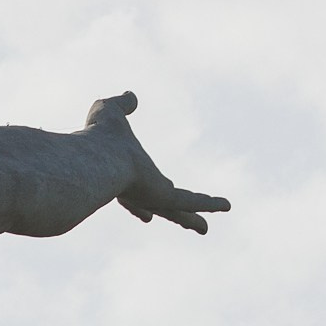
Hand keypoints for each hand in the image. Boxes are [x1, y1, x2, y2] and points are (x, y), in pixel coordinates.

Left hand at [87, 93, 230, 233]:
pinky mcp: (164, 198)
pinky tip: (226, 206)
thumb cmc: (99, 136)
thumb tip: (130, 96)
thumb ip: (122, 105)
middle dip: (167, 215)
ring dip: (190, 220)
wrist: (99, 157)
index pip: (135, 194)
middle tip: (178, 225)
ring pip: (175, 212)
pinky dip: (209, 203)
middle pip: (157, 208)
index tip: (146, 218)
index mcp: (122, 175)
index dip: (138, 206)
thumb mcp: (110, 112)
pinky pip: (191, 202)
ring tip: (204, 230)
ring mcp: (151, 198)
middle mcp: (136, 192)